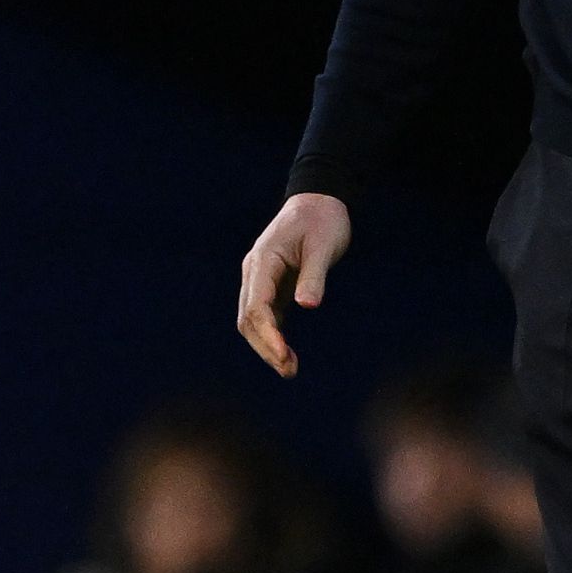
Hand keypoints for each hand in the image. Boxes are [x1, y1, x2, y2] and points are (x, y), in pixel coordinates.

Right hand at [235, 192, 352, 377]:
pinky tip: (288, 352)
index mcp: (263, 261)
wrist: (319, 201)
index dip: (268, 334)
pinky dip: (273, 336)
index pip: (257, 305)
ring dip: (267, 345)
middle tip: (289, 370)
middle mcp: (255, 272)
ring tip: (290, 368)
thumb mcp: (323, 246)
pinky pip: (266, 316)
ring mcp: (261, 279)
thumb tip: (307, 306)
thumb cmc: (323, 220)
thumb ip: (314, 275)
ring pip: (253, 320)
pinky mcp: (273, 285)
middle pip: (248, 318)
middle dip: (265, 347)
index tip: (284, 356)